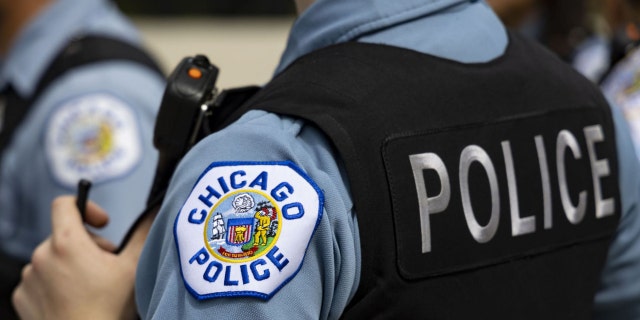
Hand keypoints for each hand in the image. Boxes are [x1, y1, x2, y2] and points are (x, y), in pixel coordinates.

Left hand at [12, 196, 155, 319]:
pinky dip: (55, 283)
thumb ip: (142, 233)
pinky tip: (73, 299)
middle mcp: (41, 256)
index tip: (102, 224)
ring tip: (89, 286)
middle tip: (106, 265)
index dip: (86, 207)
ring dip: (70, 264)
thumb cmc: (107, 310)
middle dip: (87, 245)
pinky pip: (39, 279)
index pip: (64, 204)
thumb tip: (154, 212)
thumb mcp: (133, 267)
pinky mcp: (22, 298)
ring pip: (52, 258)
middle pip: (64, 234)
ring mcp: (29, 278)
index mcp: (67, 242)